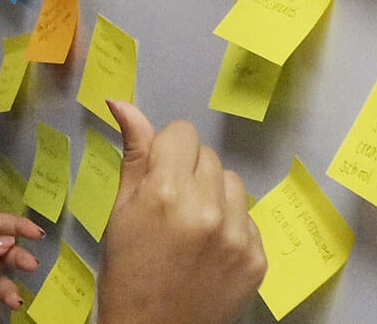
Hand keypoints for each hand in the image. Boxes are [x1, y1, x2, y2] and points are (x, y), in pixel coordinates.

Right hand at [98, 100, 264, 323]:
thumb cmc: (126, 274)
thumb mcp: (118, 212)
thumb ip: (132, 155)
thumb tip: (123, 104)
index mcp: (166, 193)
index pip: (182, 133)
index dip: (166, 150)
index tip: (156, 173)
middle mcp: (207, 209)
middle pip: (207, 155)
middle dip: (188, 170)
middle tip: (169, 204)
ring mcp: (238, 235)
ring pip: (232, 182)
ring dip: (213, 194)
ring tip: (191, 226)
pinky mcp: (257, 257)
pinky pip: (247, 217)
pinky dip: (230, 225)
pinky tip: (209, 249)